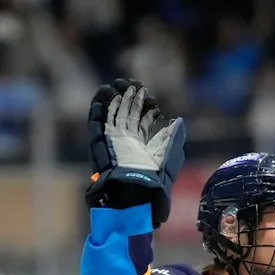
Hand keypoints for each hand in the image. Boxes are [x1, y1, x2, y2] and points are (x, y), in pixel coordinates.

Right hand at [85, 78, 185, 227]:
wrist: (138, 191)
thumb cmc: (157, 179)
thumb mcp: (171, 156)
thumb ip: (174, 137)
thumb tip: (178, 121)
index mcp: (143, 146)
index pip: (142, 121)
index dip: (145, 107)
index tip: (149, 95)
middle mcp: (126, 143)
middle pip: (126, 115)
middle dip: (129, 99)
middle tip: (133, 84)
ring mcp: (112, 142)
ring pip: (110, 115)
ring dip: (114, 99)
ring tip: (118, 84)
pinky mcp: (99, 143)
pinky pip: (96, 122)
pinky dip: (99, 107)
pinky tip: (105, 92)